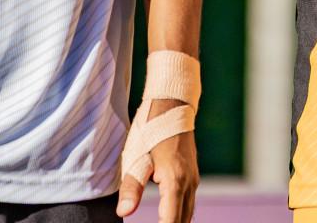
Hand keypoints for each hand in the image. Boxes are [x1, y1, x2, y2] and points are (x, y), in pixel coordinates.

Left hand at [117, 98, 198, 222]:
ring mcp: (192, 179)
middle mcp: (188, 184)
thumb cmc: (150, 130)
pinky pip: (188, 204)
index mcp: (175, 182)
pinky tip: (170, 220)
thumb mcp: (135, 158)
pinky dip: (179, 217)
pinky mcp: (191, 175)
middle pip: (181, 222)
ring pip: (187, 214)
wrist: (172, 104)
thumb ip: (131, 188)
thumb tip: (124, 213)